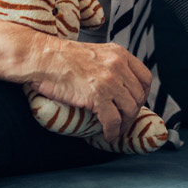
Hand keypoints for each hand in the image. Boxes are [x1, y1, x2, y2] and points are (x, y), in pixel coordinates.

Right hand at [23, 36, 152, 143]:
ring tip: (116, 130)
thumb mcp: (95, 53)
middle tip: (124, 121)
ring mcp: (109, 81)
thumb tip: (118, 83)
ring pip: (129, 110)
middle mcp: (118, 66)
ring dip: (124, 124)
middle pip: (139, 96)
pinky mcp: (97, 96)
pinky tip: (107, 135)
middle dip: (133, 112)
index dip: (143, 94)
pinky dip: (112, 131)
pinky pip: (113, 120)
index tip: (136, 103)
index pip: (145, 78)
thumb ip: (110, 64)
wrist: (42, 58)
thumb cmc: (60, 57)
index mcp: (120, 54)